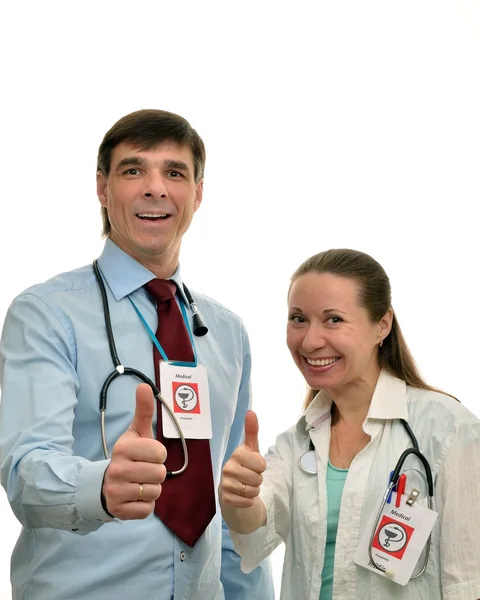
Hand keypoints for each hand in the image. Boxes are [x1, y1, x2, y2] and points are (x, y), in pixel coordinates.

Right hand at [102, 383, 166, 519]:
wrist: (103, 485)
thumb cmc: (128, 456)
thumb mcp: (135, 433)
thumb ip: (143, 411)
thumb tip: (144, 385)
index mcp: (123, 448)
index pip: (160, 452)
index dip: (158, 455)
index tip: (147, 455)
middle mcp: (117, 469)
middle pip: (160, 473)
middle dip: (156, 473)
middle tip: (143, 471)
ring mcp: (117, 491)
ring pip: (155, 492)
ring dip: (152, 489)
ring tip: (139, 483)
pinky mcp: (120, 511)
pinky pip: (147, 509)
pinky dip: (145, 505)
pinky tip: (135, 497)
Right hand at [220, 410, 265, 507]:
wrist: (233, 489)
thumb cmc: (245, 466)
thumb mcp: (251, 449)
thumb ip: (252, 431)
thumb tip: (251, 412)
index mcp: (236, 453)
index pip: (261, 463)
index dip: (261, 466)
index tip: (254, 465)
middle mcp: (228, 467)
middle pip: (258, 478)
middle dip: (258, 479)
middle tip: (249, 477)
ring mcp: (225, 483)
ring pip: (253, 490)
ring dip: (253, 490)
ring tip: (245, 485)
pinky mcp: (225, 498)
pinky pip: (246, 502)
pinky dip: (248, 501)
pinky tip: (241, 495)